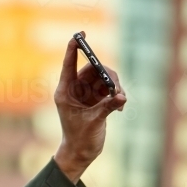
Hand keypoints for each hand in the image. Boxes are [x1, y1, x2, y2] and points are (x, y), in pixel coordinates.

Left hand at [52, 31, 126, 183]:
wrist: (82, 152)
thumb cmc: (80, 138)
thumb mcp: (93, 122)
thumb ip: (107, 107)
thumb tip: (121, 96)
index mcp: (65, 92)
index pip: (69, 65)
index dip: (73, 49)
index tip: (78, 34)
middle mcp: (75, 90)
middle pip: (92, 70)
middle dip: (107, 75)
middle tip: (117, 87)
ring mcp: (86, 94)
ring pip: (103, 78)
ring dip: (115, 87)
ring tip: (119, 102)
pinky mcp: (96, 99)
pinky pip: (110, 89)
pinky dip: (116, 96)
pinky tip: (119, 109)